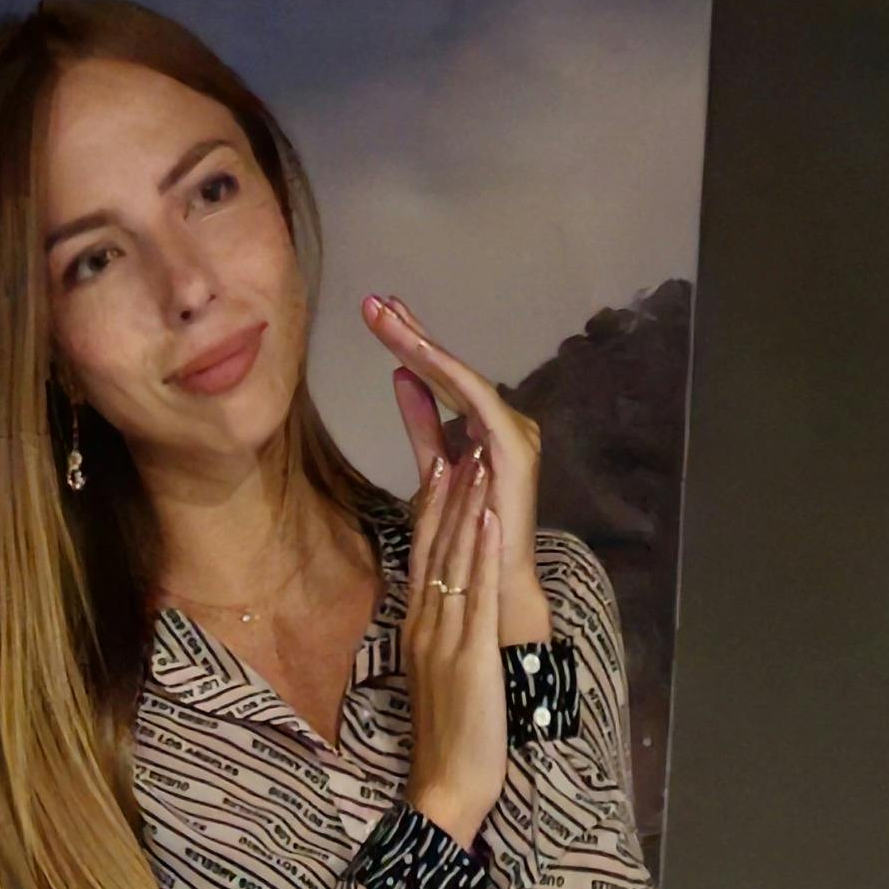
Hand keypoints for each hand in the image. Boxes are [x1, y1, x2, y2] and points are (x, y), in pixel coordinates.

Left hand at [363, 293, 548, 644]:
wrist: (489, 586)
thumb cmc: (464, 539)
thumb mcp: (432, 469)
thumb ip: (423, 425)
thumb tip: (402, 379)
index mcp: (485, 429)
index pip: (443, 379)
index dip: (412, 345)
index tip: (380, 315)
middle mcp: (503, 423)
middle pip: (449, 370)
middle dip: (410, 334)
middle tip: (374, 302)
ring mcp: (513, 433)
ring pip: (459, 377)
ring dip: (419, 345)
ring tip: (385, 317)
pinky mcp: (514, 448)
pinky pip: (476, 400)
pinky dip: (446, 374)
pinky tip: (416, 352)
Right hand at [400, 434, 507, 848]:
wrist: (444, 787)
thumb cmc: (449, 740)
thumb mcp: (440, 677)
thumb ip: (442, 639)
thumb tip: (453, 611)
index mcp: (418, 629)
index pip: (422, 557)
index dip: (432, 509)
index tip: (440, 466)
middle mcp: (425, 625)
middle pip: (432, 546)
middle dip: (446, 491)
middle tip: (456, 438)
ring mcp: (443, 637)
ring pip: (451, 559)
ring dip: (464, 504)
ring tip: (474, 455)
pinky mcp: (467, 655)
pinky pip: (473, 592)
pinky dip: (480, 549)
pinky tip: (489, 514)